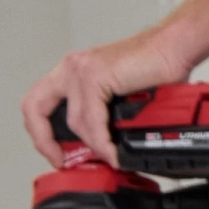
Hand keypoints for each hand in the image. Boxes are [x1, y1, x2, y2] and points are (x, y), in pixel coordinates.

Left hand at [21, 30, 198, 170]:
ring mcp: (81, 70)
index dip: (40, 132)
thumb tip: (100, 150)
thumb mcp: (118, 98)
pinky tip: (112, 151)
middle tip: (60, 160)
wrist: (173, 49)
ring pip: (73, 121)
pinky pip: (91, 120)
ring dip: (92, 145)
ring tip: (108, 156)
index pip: (39, 103)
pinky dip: (102, 141)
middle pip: (34, 106)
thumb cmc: (155, 69)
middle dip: (43, 139)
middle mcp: (72, 68)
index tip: (56, 154)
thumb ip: (103, 118)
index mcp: (74, 71)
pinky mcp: (96, 75)